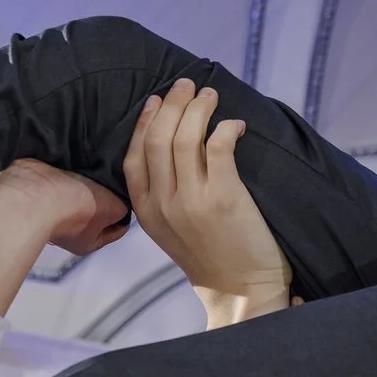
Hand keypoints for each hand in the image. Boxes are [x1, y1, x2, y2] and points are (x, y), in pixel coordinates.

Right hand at [0, 157, 130, 255]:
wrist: (28, 193)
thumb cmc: (72, 206)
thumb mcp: (112, 208)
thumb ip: (123, 206)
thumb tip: (121, 202)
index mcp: (89, 241)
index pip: (118, 228)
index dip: (128, 210)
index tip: (131, 191)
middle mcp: (69, 230)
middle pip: (96, 210)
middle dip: (104, 193)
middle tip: (114, 173)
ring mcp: (49, 210)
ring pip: (76, 193)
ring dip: (83, 180)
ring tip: (95, 161)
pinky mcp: (35, 190)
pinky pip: (58, 180)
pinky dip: (65, 171)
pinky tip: (74, 158)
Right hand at [123, 79, 292, 322]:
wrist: (241, 291)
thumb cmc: (211, 256)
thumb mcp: (171, 230)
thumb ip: (164, 194)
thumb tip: (173, 143)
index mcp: (146, 211)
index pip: (134, 155)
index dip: (145, 121)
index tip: (158, 99)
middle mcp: (164, 204)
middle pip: (159, 138)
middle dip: (173, 104)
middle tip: (189, 85)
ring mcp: (192, 201)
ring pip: (186, 137)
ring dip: (199, 109)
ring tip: (212, 96)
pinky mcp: (224, 197)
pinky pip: (219, 146)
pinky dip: (226, 128)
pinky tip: (236, 126)